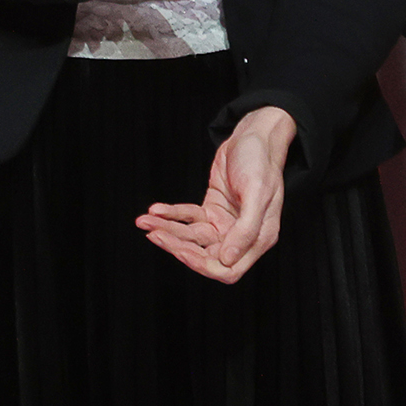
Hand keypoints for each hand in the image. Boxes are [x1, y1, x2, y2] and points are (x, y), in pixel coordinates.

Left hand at [137, 106, 294, 282]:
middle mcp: (239, 236)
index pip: (228, 270)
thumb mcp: (258, 193)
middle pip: (203, 255)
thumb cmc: (260, 161)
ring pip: (190, 237)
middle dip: (177, 246)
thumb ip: (246, 229)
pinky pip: (187, 217)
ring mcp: (224, 224)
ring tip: (145, 220)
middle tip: (155, 233)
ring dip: (167, 229)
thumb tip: (227, 260)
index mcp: (258, 238)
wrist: (253, 135)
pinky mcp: (211, 209)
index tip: (182, 252)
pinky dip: (171, 213)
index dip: (204, 266)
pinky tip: (156, 210)